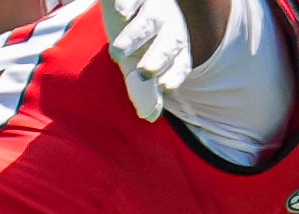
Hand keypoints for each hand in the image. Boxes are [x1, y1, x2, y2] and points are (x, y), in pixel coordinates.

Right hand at [101, 0, 193, 120]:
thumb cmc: (143, 32)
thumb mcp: (144, 56)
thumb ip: (145, 86)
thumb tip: (150, 117)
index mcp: (176, 47)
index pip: (181, 64)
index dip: (174, 75)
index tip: (165, 88)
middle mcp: (169, 28)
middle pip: (168, 45)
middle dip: (157, 59)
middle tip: (144, 73)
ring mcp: (154, 7)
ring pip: (148, 23)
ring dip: (134, 38)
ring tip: (117, 52)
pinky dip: (126, 3)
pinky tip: (119, 12)